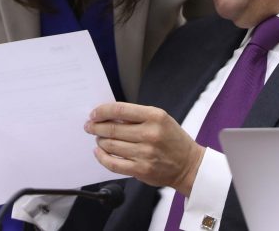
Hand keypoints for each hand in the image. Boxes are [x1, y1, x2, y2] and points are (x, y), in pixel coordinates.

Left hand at [85, 102, 205, 195]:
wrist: (189, 165)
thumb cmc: (173, 140)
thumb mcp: (161, 119)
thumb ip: (137, 116)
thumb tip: (109, 115)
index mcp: (155, 116)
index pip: (120, 110)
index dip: (102, 111)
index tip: (94, 113)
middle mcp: (150, 134)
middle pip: (112, 128)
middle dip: (96, 126)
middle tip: (89, 126)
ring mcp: (145, 153)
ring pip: (110, 145)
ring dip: (100, 141)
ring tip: (98, 138)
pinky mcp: (141, 170)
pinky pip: (113, 163)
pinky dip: (102, 157)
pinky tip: (99, 152)